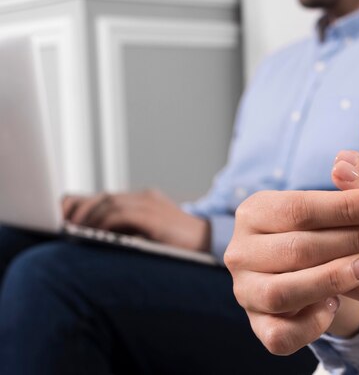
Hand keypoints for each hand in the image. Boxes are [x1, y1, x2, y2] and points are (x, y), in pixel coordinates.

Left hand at [62, 189, 210, 250]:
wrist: (209, 242)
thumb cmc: (179, 244)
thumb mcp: (151, 234)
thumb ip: (131, 231)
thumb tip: (98, 238)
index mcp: (144, 200)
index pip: (107, 197)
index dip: (84, 205)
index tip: (66, 218)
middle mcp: (145, 198)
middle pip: (104, 197)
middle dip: (81, 210)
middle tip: (65, 226)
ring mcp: (150, 204)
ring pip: (109, 203)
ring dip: (89, 218)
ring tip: (76, 232)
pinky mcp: (153, 216)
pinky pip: (121, 214)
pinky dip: (104, 223)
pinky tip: (95, 234)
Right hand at [224, 189, 358, 354]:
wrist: (296, 272)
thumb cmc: (312, 233)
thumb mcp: (322, 214)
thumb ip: (344, 206)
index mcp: (253, 213)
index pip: (300, 208)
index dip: (346, 207)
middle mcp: (240, 252)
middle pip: (297, 249)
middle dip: (351, 240)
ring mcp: (245, 291)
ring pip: (285, 292)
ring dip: (333, 279)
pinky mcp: (258, 326)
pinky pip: (281, 335)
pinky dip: (311, 325)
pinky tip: (336, 306)